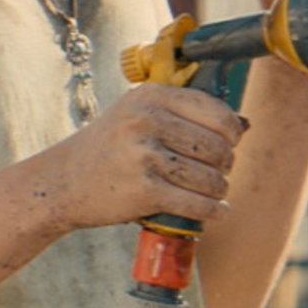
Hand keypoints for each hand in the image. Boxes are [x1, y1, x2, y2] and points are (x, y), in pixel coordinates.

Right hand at [30, 81, 244, 230]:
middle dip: (226, 164)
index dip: (231, 132)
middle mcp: (146, 121)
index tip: (231, 143)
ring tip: (216, 192)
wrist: (62, 182)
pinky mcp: (143, 191)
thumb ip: (184, 114)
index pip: (215, 111)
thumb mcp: (138, 115)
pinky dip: (212, 211)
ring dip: (219, 189)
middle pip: (216, 146)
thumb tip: (244, 125)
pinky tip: (217, 211)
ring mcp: (144, 155)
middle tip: (220, 172)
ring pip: (209, 177)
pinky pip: (194, 203)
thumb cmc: (108, 147)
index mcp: (150, 96)